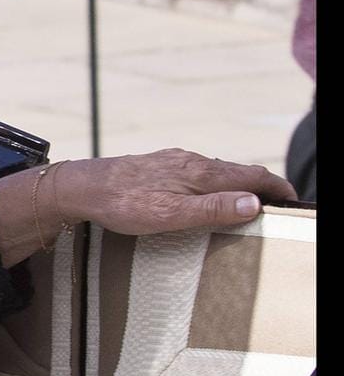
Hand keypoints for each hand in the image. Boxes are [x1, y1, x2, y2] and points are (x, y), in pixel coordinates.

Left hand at [53, 151, 296, 236]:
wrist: (81, 186)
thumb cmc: (123, 204)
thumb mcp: (170, 214)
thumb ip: (213, 209)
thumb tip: (254, 203)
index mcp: (200, 173)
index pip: (253, 176)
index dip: (278, 189)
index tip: (294, 203)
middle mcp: (192, 161)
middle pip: (239, 171)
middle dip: (263, 187)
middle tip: (278, 207)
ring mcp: (175, 161)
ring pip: (219, 171)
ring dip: (240, 184)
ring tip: (250, 204)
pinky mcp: (160, 165)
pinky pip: (199, 172)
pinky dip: (217, 183)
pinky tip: (209, 196)